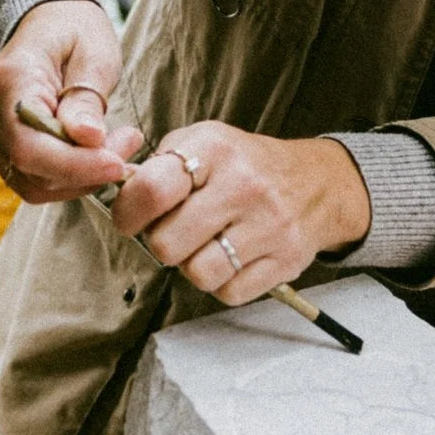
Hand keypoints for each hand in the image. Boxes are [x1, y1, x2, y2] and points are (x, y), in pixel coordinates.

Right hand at [0, 0, 143, 201]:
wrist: (49, 24)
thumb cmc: (75, 33)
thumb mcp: (95, 54)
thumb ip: (88, 98)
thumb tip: (88, 139)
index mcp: (8, 79)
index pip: (29, 145)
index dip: (74, 165)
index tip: (118, 164)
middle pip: (32, 169)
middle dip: (87, 169)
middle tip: (129, 143)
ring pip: (33, 183)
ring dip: (81, 176)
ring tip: (117, 145)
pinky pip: (33, 179)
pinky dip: (69, 176)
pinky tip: (95, 153)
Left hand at [107, 124, 369, 306]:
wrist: (315, 182)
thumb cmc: (244, 165)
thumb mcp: (202, 142)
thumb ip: (158, 166)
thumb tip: (119, 198)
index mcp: (215, 148)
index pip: (152, 190)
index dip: (129, 213)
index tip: (130, 218)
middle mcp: (243, 185)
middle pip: (168, 244)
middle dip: (162, 243)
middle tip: (175, 232)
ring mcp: (268, 225)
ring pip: (198, 274)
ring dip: (192, 266)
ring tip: (204, 245)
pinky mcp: (286, 260)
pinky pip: (230, 293)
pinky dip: (223, 282)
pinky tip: (231, 259)